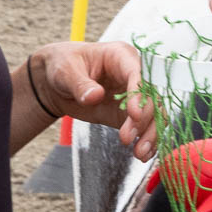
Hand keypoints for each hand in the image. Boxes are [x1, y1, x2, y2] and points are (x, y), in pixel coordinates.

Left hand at [25, 41, 156, 159]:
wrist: (57, 82)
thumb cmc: (63, 66)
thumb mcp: (66, 71)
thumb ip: (81, 84)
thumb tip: (96, 96)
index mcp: (121, 56)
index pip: (137, 74)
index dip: (139, 94)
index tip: (134, 114)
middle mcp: (133, 74)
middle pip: (151, 96)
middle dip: (144, 119)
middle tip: (127, 138)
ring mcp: (133, 96)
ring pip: (154, 114)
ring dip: (151, 134)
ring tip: (139, 153)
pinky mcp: (129, 114)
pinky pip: (145, 127)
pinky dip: (147, 141)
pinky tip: (142, 155)